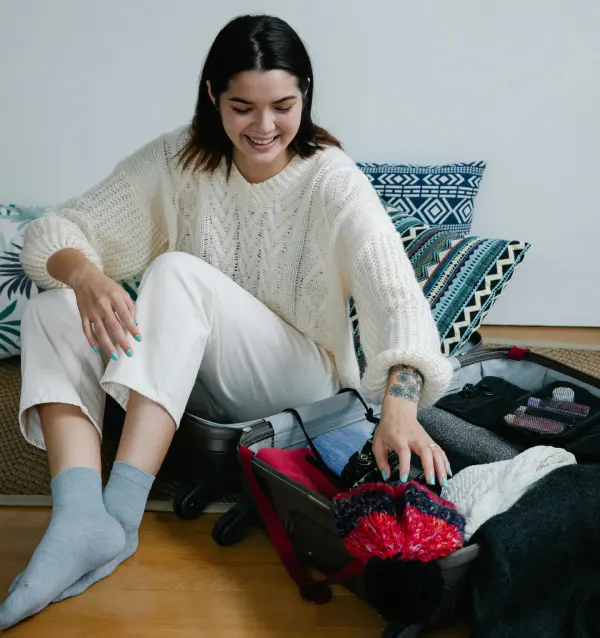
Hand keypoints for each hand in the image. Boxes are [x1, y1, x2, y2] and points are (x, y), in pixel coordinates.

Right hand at [71, 262, 140, 358]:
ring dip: (107, 345)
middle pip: (113, 326)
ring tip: (115, 356)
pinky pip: (87, 330)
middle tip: (129, 353)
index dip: (132, 328)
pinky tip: (97, 349)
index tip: (138, 339)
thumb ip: (130, 306)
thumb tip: (135, 322)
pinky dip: (91, 340)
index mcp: (114, 298)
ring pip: (100, 332)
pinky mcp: (83, 315)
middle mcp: (103, 306)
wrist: (84, 278)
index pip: (126, 316)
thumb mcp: (121, 291)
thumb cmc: (106, 285)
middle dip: (122, 341)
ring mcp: (91, 312)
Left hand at [372, 365, 449, 486]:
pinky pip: (440, 451)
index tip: (404, 478)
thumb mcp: (378, 442)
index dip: (404, 465)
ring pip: (436, 452)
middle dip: (430, 467)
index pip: (404, 452)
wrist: (399, 410)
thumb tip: (387, 477)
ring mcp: (424, 439)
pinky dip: (445, 462)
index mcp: (399, 439)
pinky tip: (448, 473)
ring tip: (443, 482)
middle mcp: (414, 439)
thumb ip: (381, 460)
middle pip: (426, 452)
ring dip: (441, 467)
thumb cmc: (387, 428)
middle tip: (431, 482)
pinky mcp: (430, 440)